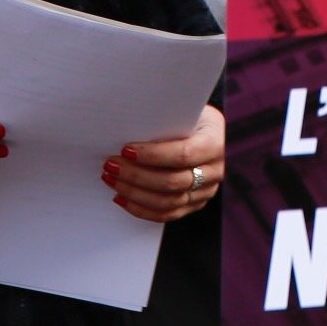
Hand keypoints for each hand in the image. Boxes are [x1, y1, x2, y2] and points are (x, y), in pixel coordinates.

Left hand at [109, 104, 224, 224]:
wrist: (205, 129)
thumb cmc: (187, 116)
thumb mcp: (182, 111)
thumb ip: (163, 122)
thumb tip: (126, 132)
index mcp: (214, 142)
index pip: (183, 154)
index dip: (153, 155)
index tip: (126, 150)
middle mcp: (215, 170)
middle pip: (173, 182)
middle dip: (137, 176)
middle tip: (111, 166)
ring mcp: (207, 190)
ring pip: (168, 202)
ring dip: (135, 193)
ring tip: (112, 180)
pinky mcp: (195, 204)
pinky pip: (167, 214)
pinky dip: (141, 209)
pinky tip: (121, 198)